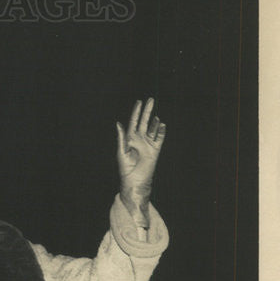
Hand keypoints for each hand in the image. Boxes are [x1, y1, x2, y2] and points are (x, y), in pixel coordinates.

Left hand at [116, 97, 165, 230]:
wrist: (135, 180)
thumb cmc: (125, 168)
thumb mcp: (121, 151)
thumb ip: (121, 137)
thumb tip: (118, 123)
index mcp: (130, 138)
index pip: (134, 122)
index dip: (136, 112)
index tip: (139, 102)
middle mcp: (139, 139)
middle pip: (144, 122)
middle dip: (147, 111)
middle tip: (151, 100)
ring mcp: (148, 144)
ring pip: (153, 128)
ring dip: (154, 121)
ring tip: (156, 115)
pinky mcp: (155, 150)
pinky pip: (159, 138)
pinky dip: (161, 131)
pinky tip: (161, 125)